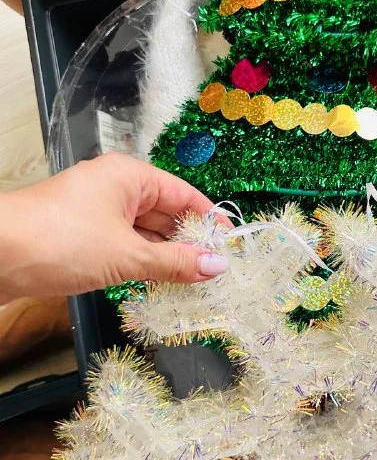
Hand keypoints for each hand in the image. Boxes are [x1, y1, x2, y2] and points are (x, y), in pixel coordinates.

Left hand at [0, 153, 228, 300]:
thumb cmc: (63, 242)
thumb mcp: (128, 255)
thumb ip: (176, 263)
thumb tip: (217, 266)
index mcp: (130, 176)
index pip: (184, 194)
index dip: (210, 219)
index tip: (231, 246)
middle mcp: (115, 188)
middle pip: (165, 214)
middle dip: (190, 241)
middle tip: (217, 271)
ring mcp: (97, 212)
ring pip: (145, 233)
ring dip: (167, 257)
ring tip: (196, 283)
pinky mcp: (82, 236)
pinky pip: (124, 246)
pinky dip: (143, 263)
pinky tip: (162, 283)